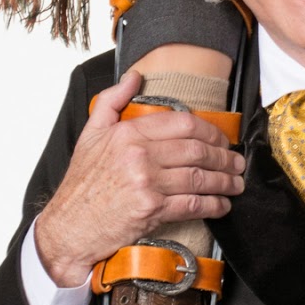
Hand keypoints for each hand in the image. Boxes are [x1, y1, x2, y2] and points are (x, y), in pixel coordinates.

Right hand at [33, 71, 245, 286]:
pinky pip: (193, 204)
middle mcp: (140, 156)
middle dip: (224, 156)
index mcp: (129, 133)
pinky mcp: (152, 211)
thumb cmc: (82, 184)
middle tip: (236, 162)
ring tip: (235, 182)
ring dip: (225, 180)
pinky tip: (222, 205)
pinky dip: (214, 205)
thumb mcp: (91, 134)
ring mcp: (147, 184)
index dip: (211, 130)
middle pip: (197, 150)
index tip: (221, 139)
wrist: (69, 227)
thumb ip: (112, 100)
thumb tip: (134, 77)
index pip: (183, 123)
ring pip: (200, 177)